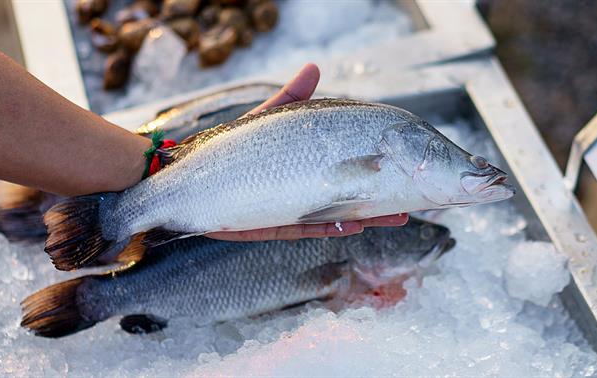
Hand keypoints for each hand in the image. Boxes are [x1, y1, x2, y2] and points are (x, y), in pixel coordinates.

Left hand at [206, 63, 408, 240]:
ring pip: (333, 217)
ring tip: (395, 217)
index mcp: (303, 165)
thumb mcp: (263, 120)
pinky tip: (355, 225)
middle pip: (347, 197)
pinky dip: (329, 227)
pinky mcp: (269, 225)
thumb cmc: (227, 148)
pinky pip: (305, 229)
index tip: (399, 168)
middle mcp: (301, 189)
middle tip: (411, 205)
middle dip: (379, 202)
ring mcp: (287, 208)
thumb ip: (290, 100)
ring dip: (365, 217)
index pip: (345, 169)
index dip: (372, 170)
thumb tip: (314, 69)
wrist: (185, 177)